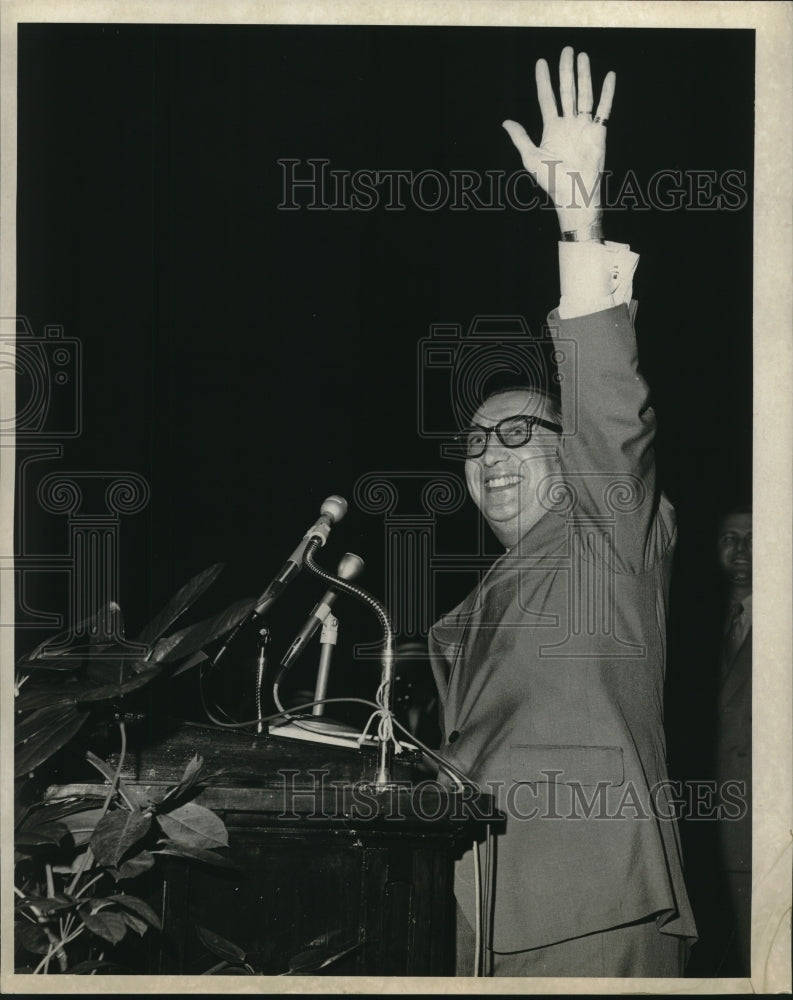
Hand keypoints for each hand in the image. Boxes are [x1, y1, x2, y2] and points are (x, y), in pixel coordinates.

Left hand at [503, 47, 615, 234]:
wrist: (574, 194)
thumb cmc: (552, 181)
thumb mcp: (531, 158)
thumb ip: (520, 138)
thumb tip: (505, 121)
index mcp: (551, 129)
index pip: (546, 98)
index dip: (543, 80)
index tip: (541, 62)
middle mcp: (568, 124)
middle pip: (566, 91)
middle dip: (565, 70)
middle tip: (566, 50)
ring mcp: (584, 127)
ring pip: (584, 94)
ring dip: (584, 75)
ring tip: (582, 56)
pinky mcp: (599, 131)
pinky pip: (604, 108)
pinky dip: (607, 92)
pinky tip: (609, 76)